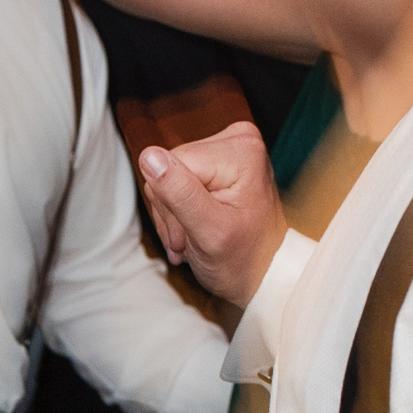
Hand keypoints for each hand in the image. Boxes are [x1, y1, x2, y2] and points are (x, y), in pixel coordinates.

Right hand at [138, 121, 285, 305]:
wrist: (262, 272)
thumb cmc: (245, 259)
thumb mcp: (209, 233)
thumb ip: (180, 193)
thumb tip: (149, 157)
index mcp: (241, 151)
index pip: (173, 164)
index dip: (171, 202)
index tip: (189, 232)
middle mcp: (236, 141)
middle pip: (168, 168)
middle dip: (173, 210)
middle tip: (192, 237)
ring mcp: (226, 150)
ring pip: (167, 177)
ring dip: (173, 215)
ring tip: (193, 237)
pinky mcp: (215, 161)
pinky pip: (174, 181)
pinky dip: (178, 212)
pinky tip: (193, 228)